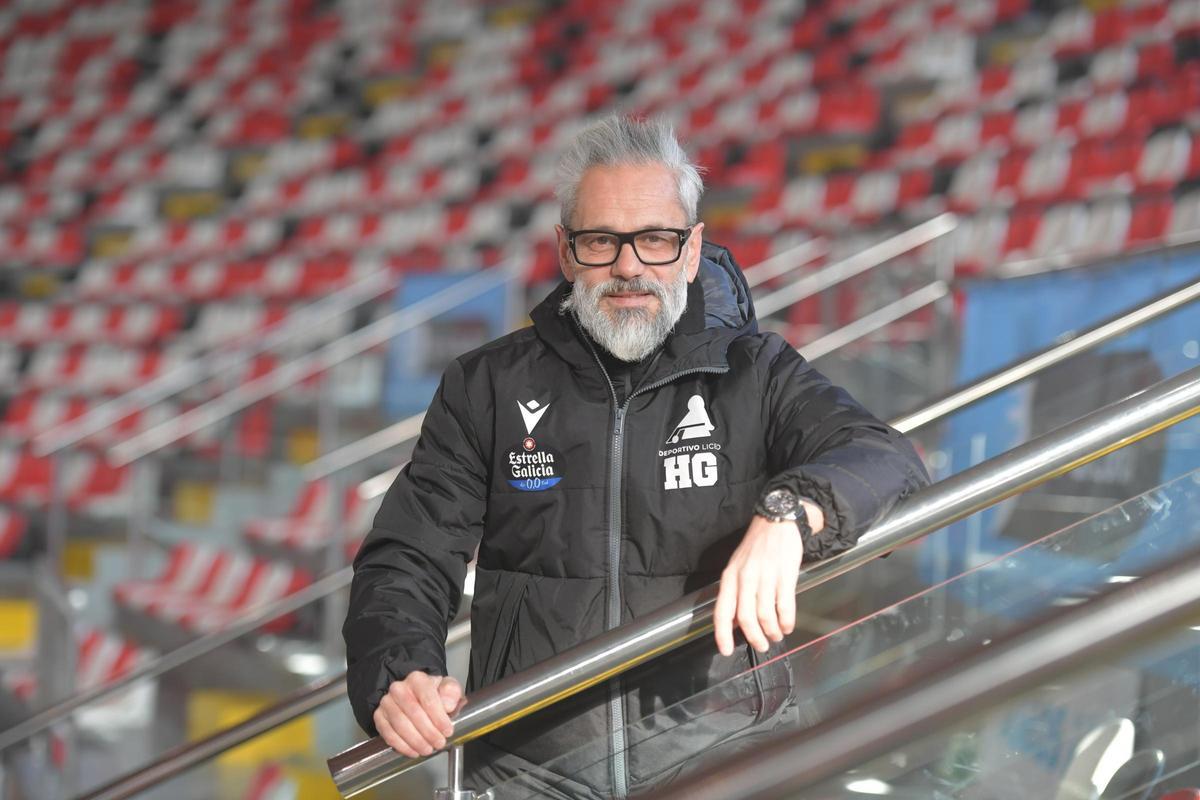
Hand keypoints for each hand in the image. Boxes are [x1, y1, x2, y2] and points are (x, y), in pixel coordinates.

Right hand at [373, 673, 463, 757]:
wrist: (415, 698)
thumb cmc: (432, 695)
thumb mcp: (447, 689)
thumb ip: (451, 692)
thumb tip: (447, 704)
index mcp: (417, 679)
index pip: (427, 697)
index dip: (438, 717)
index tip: (447, 730)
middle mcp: (399, 689)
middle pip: (413, 712)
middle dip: (428, 732)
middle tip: (439, 743)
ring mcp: (387, 702)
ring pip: (400, 725)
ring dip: (416, 741)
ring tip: (428, 749)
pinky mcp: (379, 716)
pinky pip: (388, 734)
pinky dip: (402, 746)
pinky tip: (414, 751)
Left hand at [713, 501, 822, 656]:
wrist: (776, 521)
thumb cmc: (756, 547)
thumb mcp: (737, 566)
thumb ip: (734, 593)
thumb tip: (734, 622)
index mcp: (730, 577)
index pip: (722, 611)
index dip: (722, 634)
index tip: (725, 651)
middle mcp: (745, 578)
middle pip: (746, 618)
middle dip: (754, 638)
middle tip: (761, 645)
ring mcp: (766, 576)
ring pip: (766, 615)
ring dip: (772, 631)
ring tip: (776, 636)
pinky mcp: (786, 575)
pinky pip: (785, 606)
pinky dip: (786, 621)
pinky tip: (787, 625)